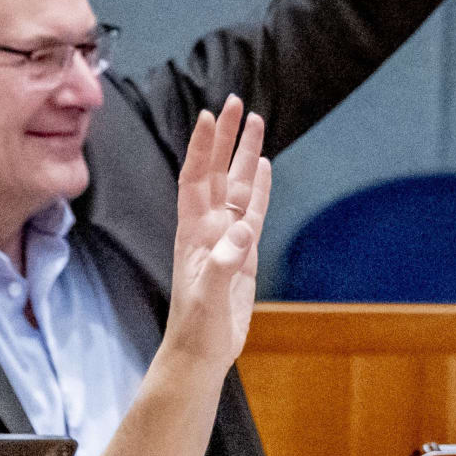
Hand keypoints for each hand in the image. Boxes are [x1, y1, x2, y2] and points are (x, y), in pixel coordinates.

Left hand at [157, 95, 270, 369]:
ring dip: (245, 155)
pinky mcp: (243, 253)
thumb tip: (243, 230)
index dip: (201, 148)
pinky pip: (253, 211)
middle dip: (226, 138)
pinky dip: (259, 188)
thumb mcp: (209, 297)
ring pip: (238, 187)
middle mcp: (207, 228)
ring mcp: (226, 238)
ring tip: (256, 122)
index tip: (209, 115)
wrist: (201, 353)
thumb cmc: (197, 328)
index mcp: (191, 232)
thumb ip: (223, 263)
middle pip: (218, 172)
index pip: (195, 179)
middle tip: (237, 102)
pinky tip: (263, 166)